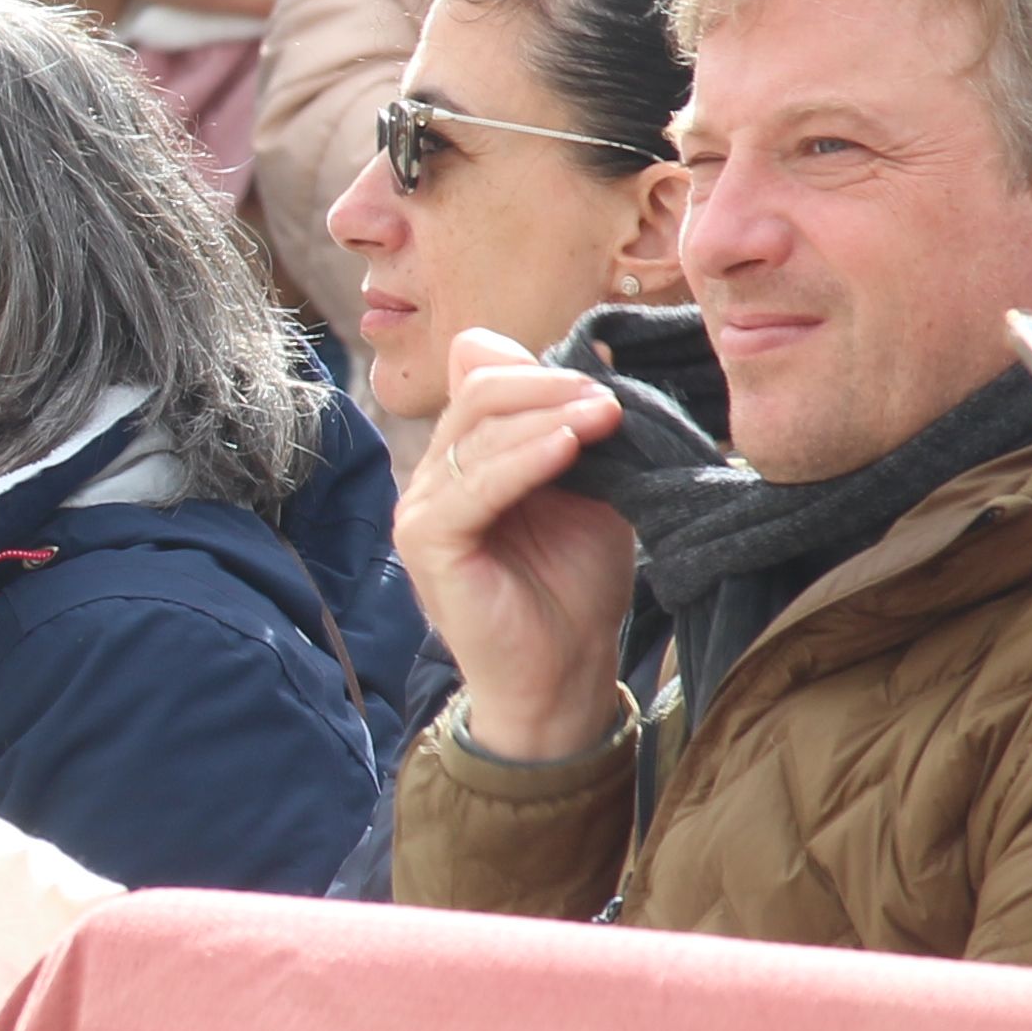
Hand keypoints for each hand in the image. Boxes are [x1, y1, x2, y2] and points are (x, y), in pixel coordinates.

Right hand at [395, 328, 638, 761]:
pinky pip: (473, 485)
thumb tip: (588, 357)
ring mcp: (422, 508)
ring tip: (606, 416)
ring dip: (547, 416)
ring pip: (477, 431)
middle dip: (549, 385)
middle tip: (609, 398)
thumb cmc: (576, 587)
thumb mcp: (590, 491)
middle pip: (478, 392)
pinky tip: (569, 447)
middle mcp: (434, 476)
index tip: (605, 383)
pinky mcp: (426, 542)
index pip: (483, 377)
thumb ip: (577, 432)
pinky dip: (524, 459)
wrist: (565, 673)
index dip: (540, 369)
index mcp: (466, 458)